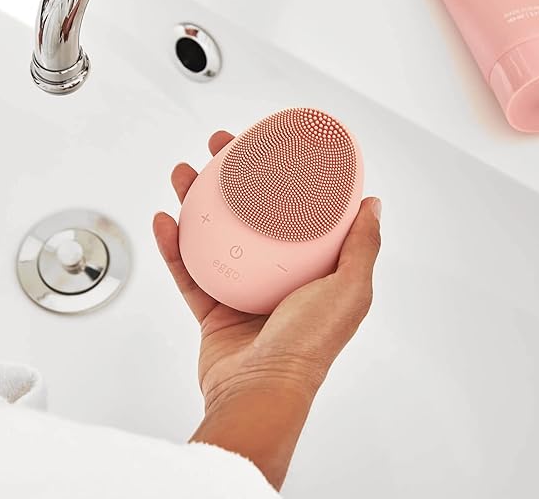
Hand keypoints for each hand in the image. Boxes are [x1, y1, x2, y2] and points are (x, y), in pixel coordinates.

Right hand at [153, 130, 381, 488]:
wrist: (262, 391)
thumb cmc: (310, 345)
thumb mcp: (351, 287)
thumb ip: (363, 246)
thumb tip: (373, 205)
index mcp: (311, 270)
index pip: (296, 210)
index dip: (281, 174)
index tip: (268, 147)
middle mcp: (278, 277)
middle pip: (250, 215)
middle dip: (233, 177)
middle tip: (220, 148)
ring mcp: (244, 291)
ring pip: (215, 236)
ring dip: (197, 201)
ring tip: (185, 173)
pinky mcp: (214, 309)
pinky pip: (189, 271)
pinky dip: (174, 246)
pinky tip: (165, 219)